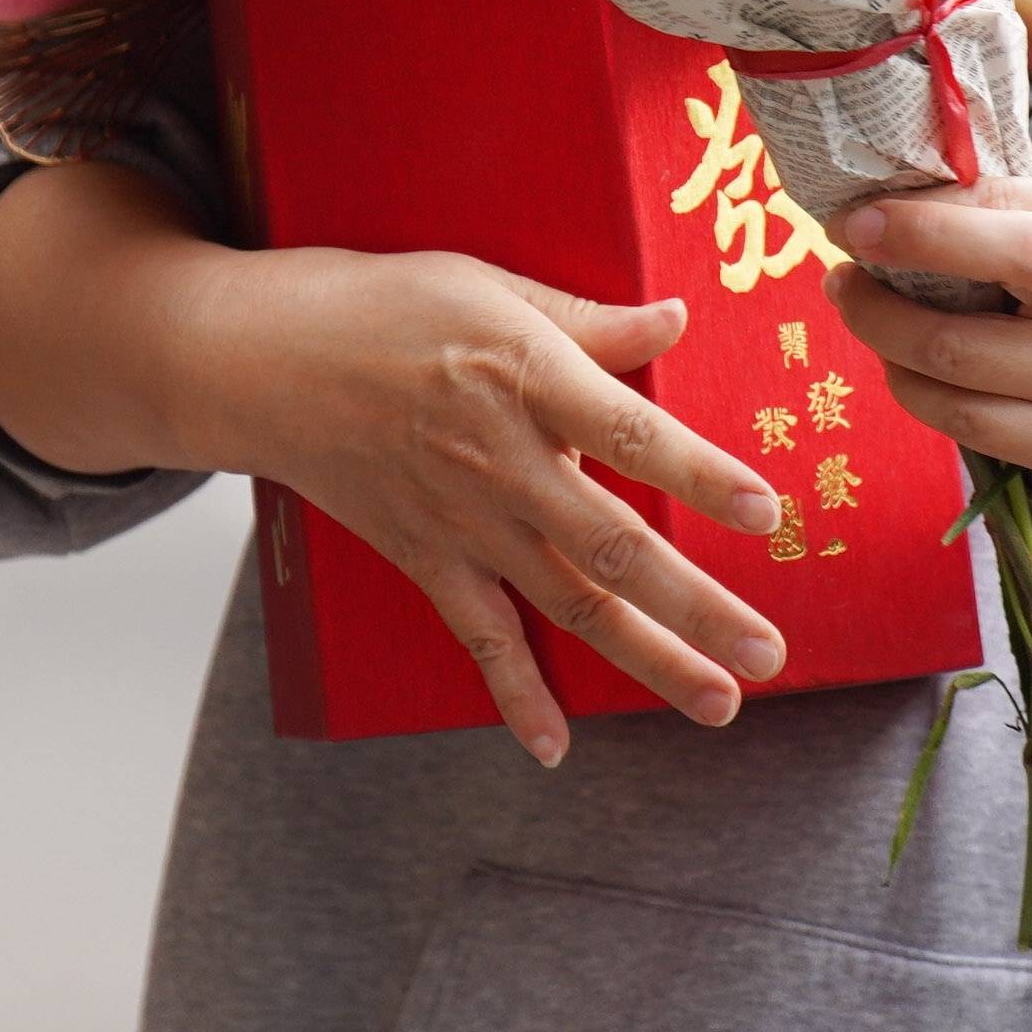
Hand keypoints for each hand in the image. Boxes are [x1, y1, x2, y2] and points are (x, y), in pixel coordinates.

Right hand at [203, 244, 800, 763]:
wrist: (262, 360)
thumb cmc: (380, 306)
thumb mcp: (489, 283)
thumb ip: (590, 320)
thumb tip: (678, 320)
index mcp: (524, 376)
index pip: (630, 434)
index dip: (700, 474)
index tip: (766, 512)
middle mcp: (500, 461)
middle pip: (613, 545)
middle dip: (697, 605)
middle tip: (769, 652)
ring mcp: (462, 520)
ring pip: (568, 601)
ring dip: (647, 658)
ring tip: (719, 703)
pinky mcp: (424, 557)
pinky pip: (477, 637)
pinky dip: (515, 694)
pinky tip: (555, 747)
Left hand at [827, 176, 1031, 501]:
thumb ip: (1020, 203)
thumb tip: (907, 186)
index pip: (1013, 237)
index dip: (923, 227)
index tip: (860, 216)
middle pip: (965, 328)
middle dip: (880, 300)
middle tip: (842, 269)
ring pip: (951, 382)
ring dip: (882, 341)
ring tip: (858, 305)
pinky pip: (963, 427)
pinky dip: (913, 388)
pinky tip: (900, 359)